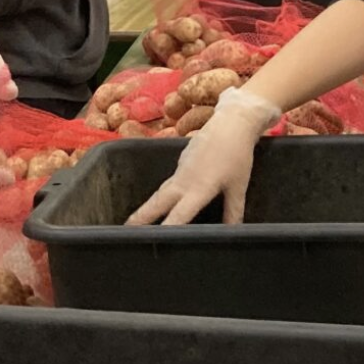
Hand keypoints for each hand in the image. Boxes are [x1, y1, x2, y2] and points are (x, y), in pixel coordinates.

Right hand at [126, 88, 280, 225]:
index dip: (165, 229)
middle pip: (157, 202)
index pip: (178, 215)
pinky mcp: (181, 160)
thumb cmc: (237, 155)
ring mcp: (180, 169)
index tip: (152, 241)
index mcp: (198, 189)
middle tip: (125, 229)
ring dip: (148, 206)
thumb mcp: (238, 187)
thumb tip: (232, 231)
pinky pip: (169, 182)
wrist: (231, 123)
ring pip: (160, 192)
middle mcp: (183, 180)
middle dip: (140, 217)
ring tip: (136, 220)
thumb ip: (233, 211)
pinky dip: (162, 194)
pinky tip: (162, 202)